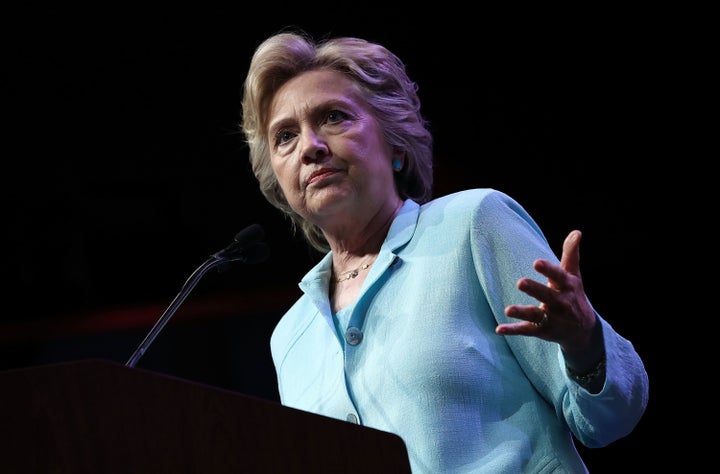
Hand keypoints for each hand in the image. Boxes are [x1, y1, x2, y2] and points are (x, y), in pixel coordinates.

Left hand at [496, 230, 598, 357]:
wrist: (584, 331)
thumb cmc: (574, 296)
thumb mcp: (574, 276)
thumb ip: (571, 254)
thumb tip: (576, 231)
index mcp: (568, 287)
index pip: (559, 277)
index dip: (549, 270)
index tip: (537, 262)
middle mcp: (560, 303)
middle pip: (547, 296)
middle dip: (535, 290)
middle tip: (520, 282)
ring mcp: (551, 318)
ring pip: (535, 315)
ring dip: (522, 312)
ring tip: (508, 309)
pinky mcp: (542, 331)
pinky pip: (527, 330)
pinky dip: (513, 330)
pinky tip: (499, 329)